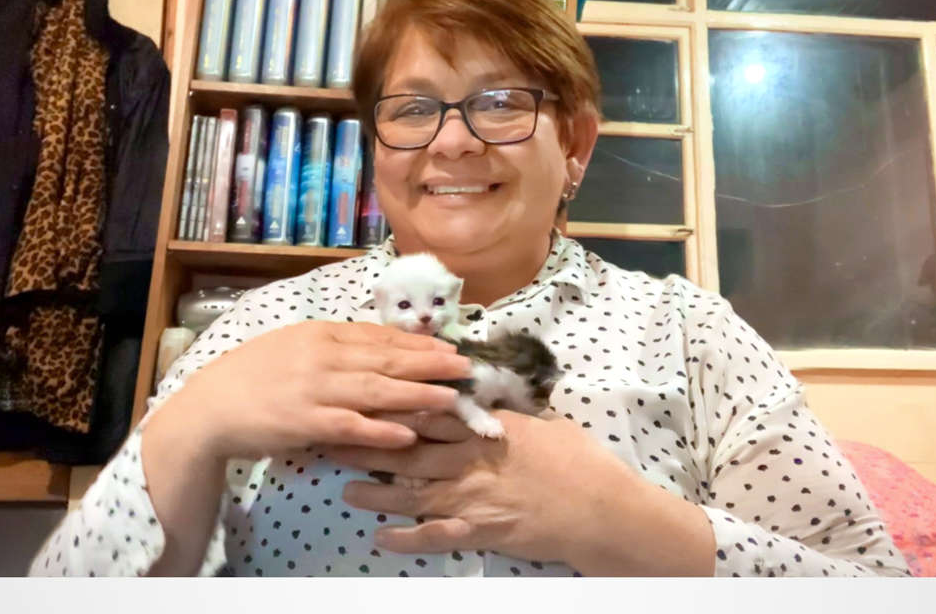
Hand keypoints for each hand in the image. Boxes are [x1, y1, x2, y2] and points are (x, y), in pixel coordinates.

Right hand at [161, 321, 472, 461]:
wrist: (210, 407)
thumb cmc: (252, 376)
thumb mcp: (293, 346)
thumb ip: (332, 346)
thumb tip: (376, 347)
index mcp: (320, 334)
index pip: (380, 337)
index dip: (418, 344)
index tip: (450, 347)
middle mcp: (323, 356)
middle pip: (388, 360)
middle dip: (431, 364)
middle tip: (467, 368)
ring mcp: (315, 389)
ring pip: (378, 391)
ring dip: (418, 395)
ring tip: (451, 399)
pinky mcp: (306, 422)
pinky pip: (352, 426)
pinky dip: (382, 430)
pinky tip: (409, 434)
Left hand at [321, 409, 650, 567]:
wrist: (602, 510)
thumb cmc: (580, 462)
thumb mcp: (544, 423)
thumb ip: (509, 412)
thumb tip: (489, 395)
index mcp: (485, 427)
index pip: (428, 412)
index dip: (390, 406)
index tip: (361, 399)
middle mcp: (471, 459)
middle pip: (407, 449)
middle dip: (367, 445)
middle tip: (333, 439)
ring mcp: (472, 497)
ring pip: (410, 493)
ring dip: (375, 493)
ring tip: (345, 491)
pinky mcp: (479, 531)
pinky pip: (433, 537)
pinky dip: (405, 539)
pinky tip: (380, 539)